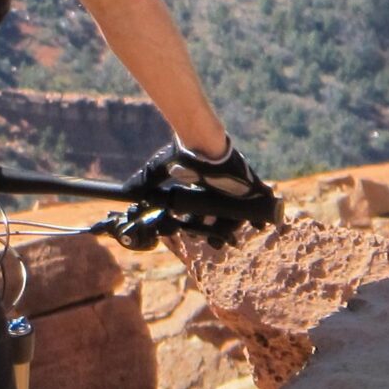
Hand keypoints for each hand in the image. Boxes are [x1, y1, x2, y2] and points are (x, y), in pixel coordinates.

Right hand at [124, 136, 278, 230]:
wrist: (202, 144)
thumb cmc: (181, 155)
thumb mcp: (156, 172)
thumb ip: (144, 183)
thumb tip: (124, 191)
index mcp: (202, 188)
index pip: (202, 212)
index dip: (200, 226)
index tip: (196, 234)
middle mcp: (219, 189)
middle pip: (221, 217)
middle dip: (217, 232)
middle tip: (216, 243)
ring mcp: (236, 187)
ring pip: (239, 213)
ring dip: (237, 226)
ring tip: (233, 239)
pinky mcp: (251, 184)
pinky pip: (262, 201)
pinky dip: (263, 214)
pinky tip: (261, 224)